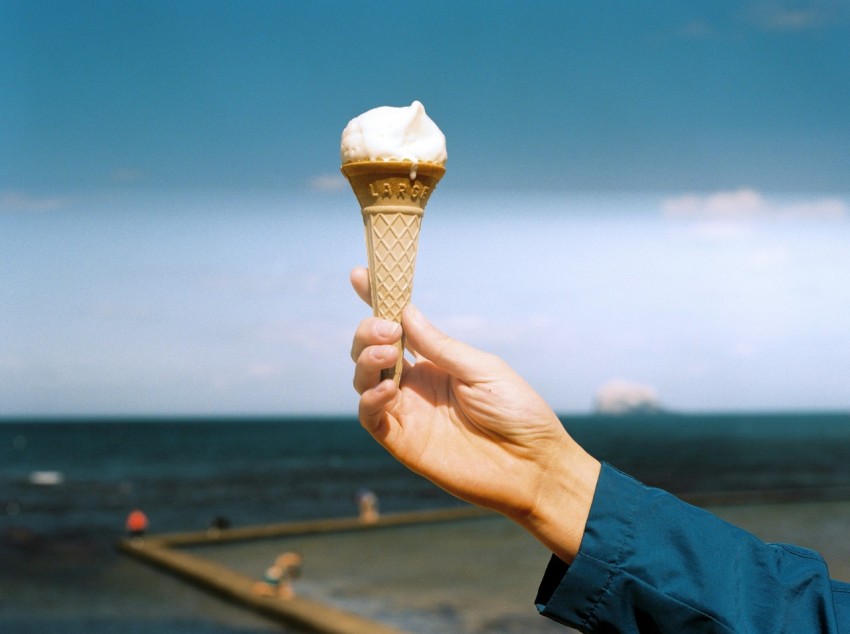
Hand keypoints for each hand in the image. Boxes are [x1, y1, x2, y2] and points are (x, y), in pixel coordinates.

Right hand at [350, 267, 599, 561]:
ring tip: (388, 352)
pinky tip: (387, 390)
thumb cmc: (518, 414)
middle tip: (388, 329)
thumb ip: (440, 346)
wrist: (533, 466)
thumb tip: (406, 312)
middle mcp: (416, 384)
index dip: (377, 301)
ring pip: (364, 379)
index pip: (400, 327)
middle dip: (370, 331)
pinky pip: (370, 417)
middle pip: (372, 350)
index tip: (361, 275)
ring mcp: (407, 412)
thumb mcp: (483, 370)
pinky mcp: (401, 441)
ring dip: (366, 359)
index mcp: (437, 362)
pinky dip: (369, 399)